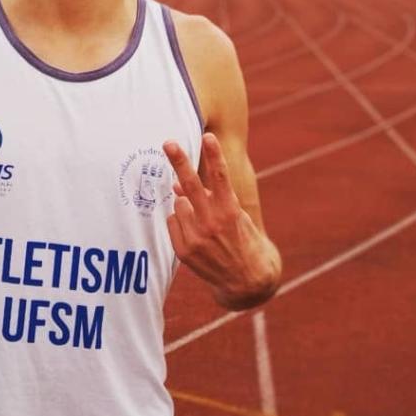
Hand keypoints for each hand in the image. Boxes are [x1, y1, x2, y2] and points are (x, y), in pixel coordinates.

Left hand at [163, 133, 279, 309]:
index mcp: (230, 210)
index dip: (214, 155)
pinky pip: (173, 222)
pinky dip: (180, 222)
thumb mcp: (234, 215)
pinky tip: (195, 234)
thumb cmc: (242, 239)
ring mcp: (197, 237)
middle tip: (168, 142)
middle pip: (191, 185)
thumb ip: (209, 199)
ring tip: (202, 221)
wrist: (247, 280)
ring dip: (186, 205)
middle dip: (179, 162)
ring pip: (179, 204)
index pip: (220, 177)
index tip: (207, 136)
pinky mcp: (185, 251)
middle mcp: (213, 222)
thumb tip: (177, 185)